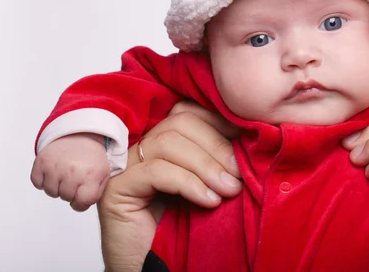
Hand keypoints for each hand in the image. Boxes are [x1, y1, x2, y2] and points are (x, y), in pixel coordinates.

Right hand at [30, 133, 108, 211]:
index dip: (81, 203)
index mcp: (91, 175)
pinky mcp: (41, 162)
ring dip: (57, 186)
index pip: (81, 204)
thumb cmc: (92, 158)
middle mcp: (73, 171)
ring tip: (66, 172)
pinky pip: (37, 183)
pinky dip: (44, 180)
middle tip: (76, 177)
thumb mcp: (103, 174)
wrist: (80, 134)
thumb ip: (95, 194)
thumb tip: (81, 205)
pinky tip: (54, 170)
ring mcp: (56, 166)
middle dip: (70, 191)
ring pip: (51, 192)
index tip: (82, 194)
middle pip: (65, 198)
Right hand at [98, 101, 241, 271]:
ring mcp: (125, 166)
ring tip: (229, 190)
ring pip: (168, 143)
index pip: (188, 111)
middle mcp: (141, 147)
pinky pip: (156, 171)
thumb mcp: (208, 187)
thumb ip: (221, 162)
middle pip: (180, 122)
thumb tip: (253, 137)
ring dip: (206, 165)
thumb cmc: (181, 230)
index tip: (245, 138)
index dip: (218, 121)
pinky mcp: (116, 189)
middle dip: (216, 145)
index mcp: (162, 141)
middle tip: (238, 174)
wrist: (152, 269)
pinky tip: (208, 200)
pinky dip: (189, 183)